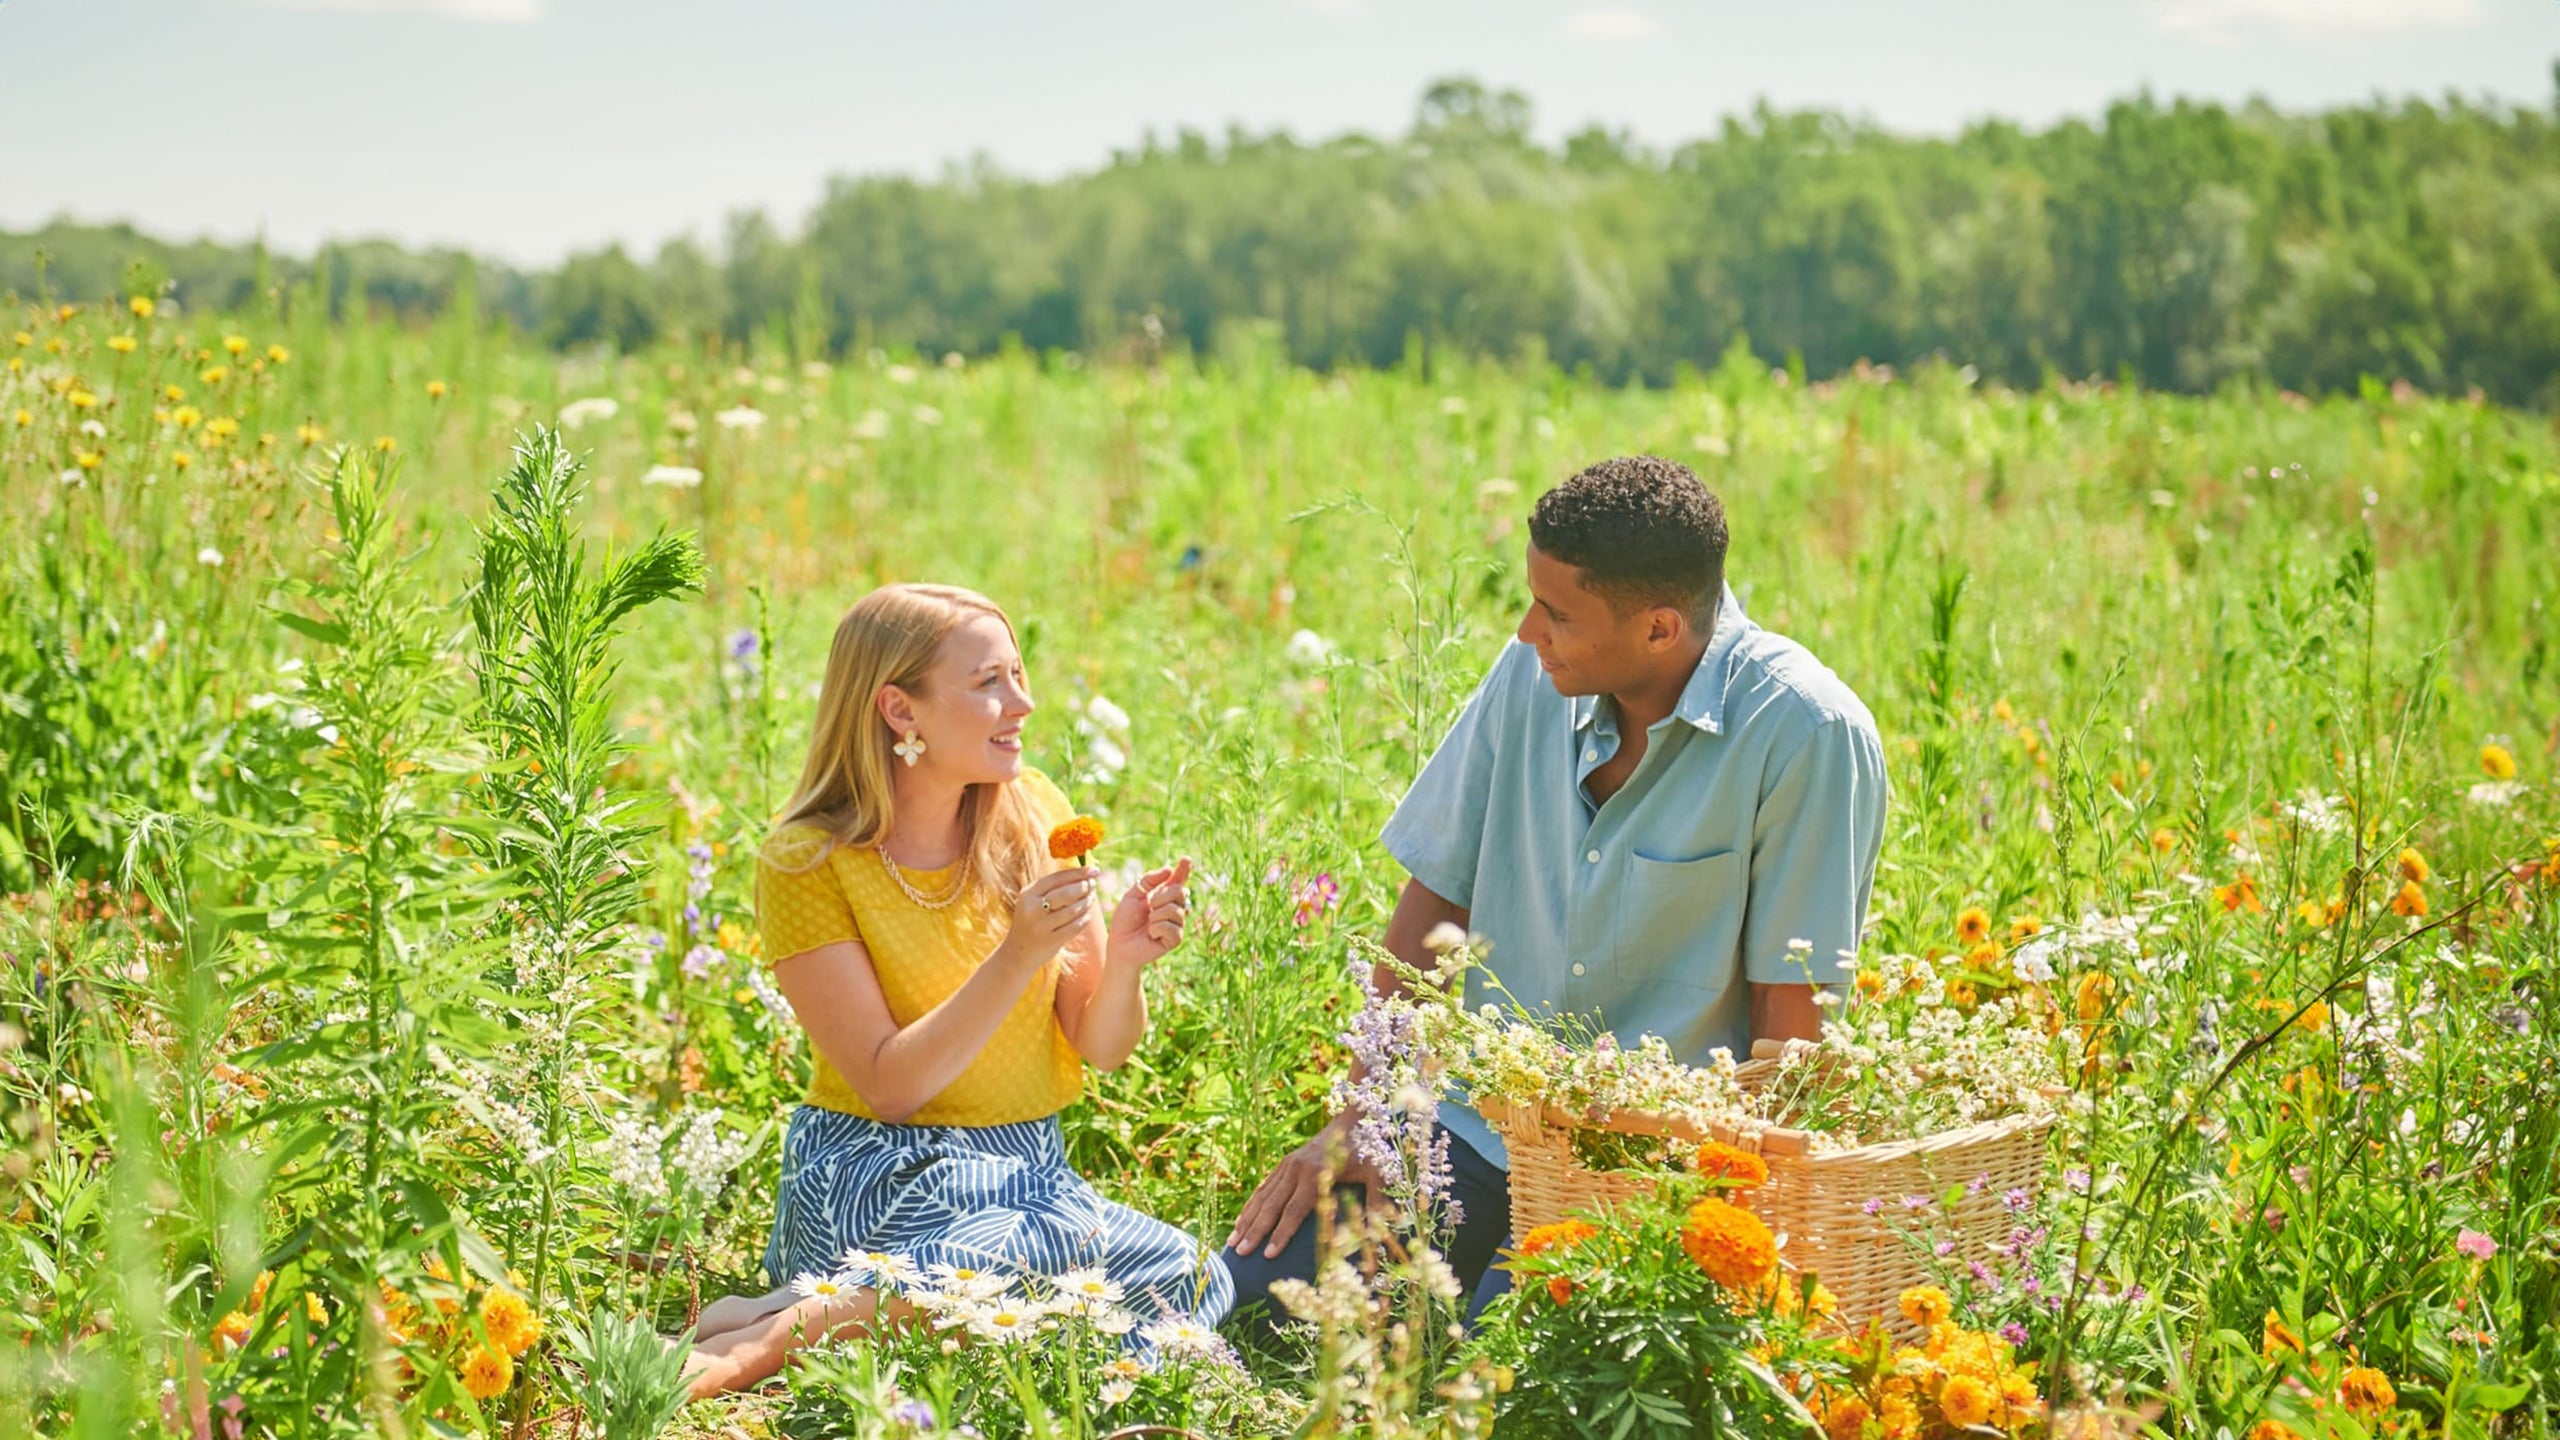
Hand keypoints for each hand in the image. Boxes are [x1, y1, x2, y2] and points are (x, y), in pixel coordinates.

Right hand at [1003, 865, 1098, 968]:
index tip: (1095, 871)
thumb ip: (1054, 888)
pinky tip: (1086, 915)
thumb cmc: (1032, 921)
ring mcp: (1041, 926)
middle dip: (1084, 887)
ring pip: (1074, 910)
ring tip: (1091, 899)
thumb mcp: (1034, 901)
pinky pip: (1075, 926)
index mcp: (1028, 894)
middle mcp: (1033, 909)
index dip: (1078, 873)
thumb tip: (1084, 874)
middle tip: (1092, 886)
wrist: (1017, 953)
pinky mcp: (1051, 941)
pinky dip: (1084, 919)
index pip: (1057, 878)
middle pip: (1067, 893)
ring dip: (1087, 902)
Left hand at [1105, 856, 1192, 968]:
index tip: (1186, 859)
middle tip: (1149, 906)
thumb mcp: (1134, 895)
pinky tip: (1151, 934)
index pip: (1178, 880)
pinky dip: (1156, 928)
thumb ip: (1150, 880)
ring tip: (1148, 924)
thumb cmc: (1125, 920)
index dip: (1183, 870)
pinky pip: (1171, 926)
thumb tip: (1169, 869)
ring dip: (1155, 915)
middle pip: (1179, 891)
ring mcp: (1177, 923)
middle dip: (1161, 896)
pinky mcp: (1176, 938)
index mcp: (1164, 895)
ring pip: (1174, 909)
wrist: (1120, 944)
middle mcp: (1174, 907)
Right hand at [1225, 1109, 1377, 1259]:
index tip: (1268, 1254)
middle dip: (1255, 1231)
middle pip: (1272, 1206)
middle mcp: (1297, 1169)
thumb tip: (1377, 1234)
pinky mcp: (1285, 1163)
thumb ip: (1376, 1202)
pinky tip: (1241, 1222)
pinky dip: (1251, 1205)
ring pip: (1263, 1197)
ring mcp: (1288, 1165)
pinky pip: (1264, 1187)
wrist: (1353, 1120)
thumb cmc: (1369, 1151)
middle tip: (1240, 1253)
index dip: (1281, 1233)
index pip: (1294, 1210)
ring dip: (1247, 1220)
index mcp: (1317, 1174)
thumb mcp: (1378, 1175)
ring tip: (1232, 1242)